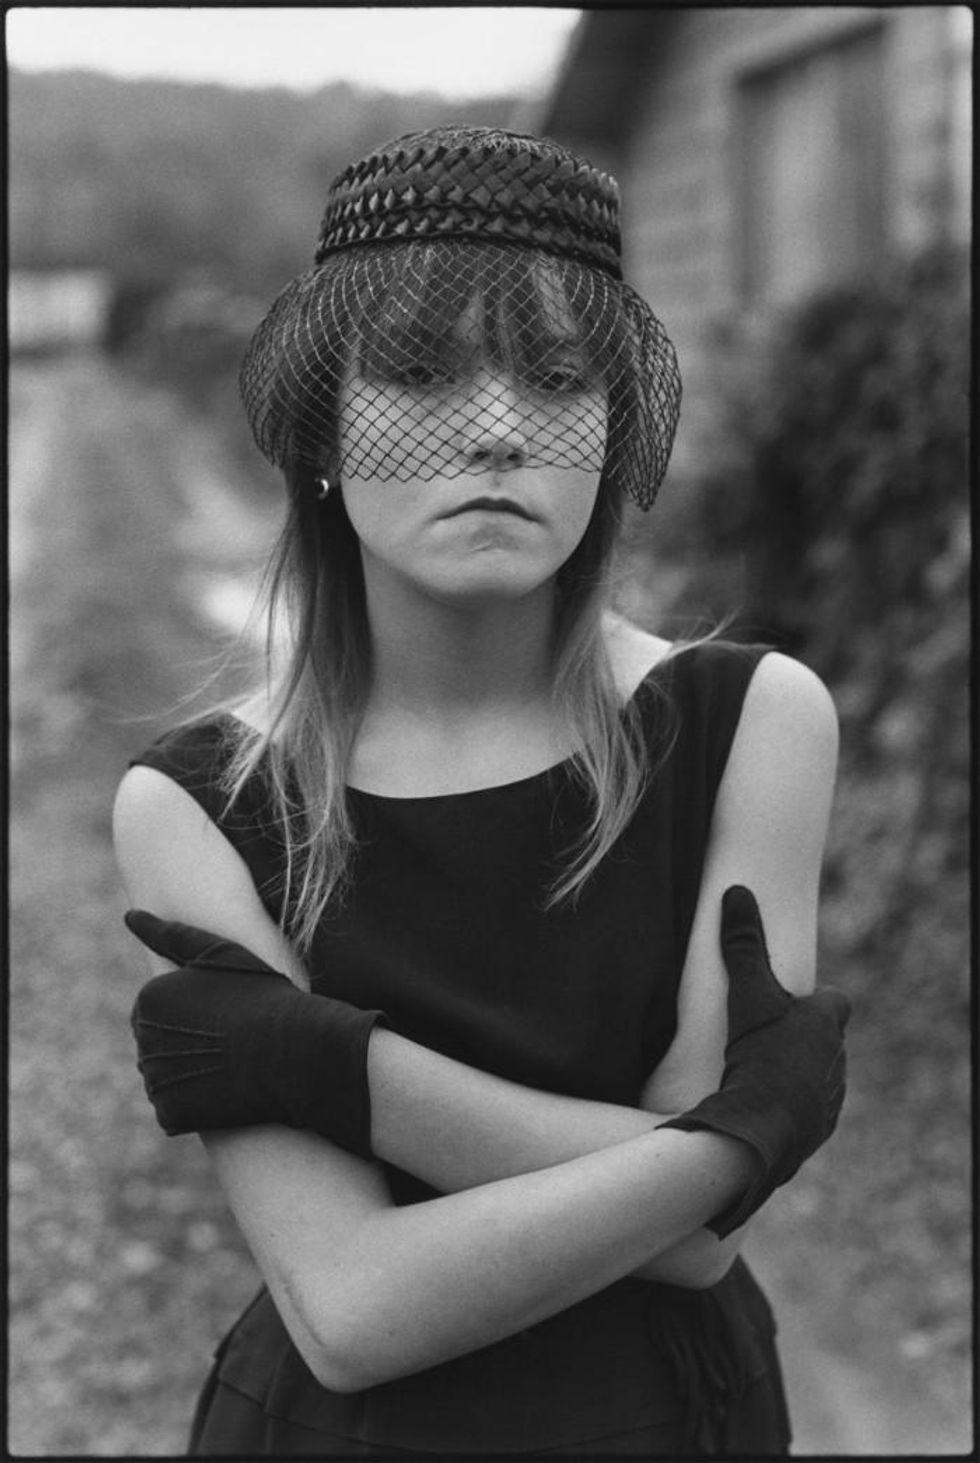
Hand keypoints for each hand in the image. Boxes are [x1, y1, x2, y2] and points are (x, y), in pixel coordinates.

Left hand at [126, 910, 385, 1156]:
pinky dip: (197, 1104)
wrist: (296, 1053)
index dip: (195, 1011)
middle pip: (159, 1045)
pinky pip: (176, 1109)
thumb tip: (128, 915)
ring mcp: (154, 1080)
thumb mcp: (220, 951)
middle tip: (233, 1039)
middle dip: (188, 1044)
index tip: (226, 1011)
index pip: (158, 1010)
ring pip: (167, 1077)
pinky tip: (227, 1090)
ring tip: (233, 1063)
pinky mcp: (170, 1115)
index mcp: (148, 998)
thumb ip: (168, 933)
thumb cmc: (264, 996)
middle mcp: (141, 1040)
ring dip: (192, 1073)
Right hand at [660, 885, 849, 1236]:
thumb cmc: (758, 1056)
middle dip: (802, 1036)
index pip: (834, 1001)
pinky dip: (791, 1105)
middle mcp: (836, 1060)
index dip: (814, 999)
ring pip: (819, 1075)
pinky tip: (762, 1105)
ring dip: (797, 1071)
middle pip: (825, 1039)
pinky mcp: (817, 1129)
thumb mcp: (746, 994)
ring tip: (759, 1071)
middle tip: (764, 1034)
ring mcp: (830, 1097)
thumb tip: (738, 892)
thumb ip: (742, 944)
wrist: (760, 1131)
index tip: (786, 1001)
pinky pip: (808, 1110)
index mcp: (826, 1024)